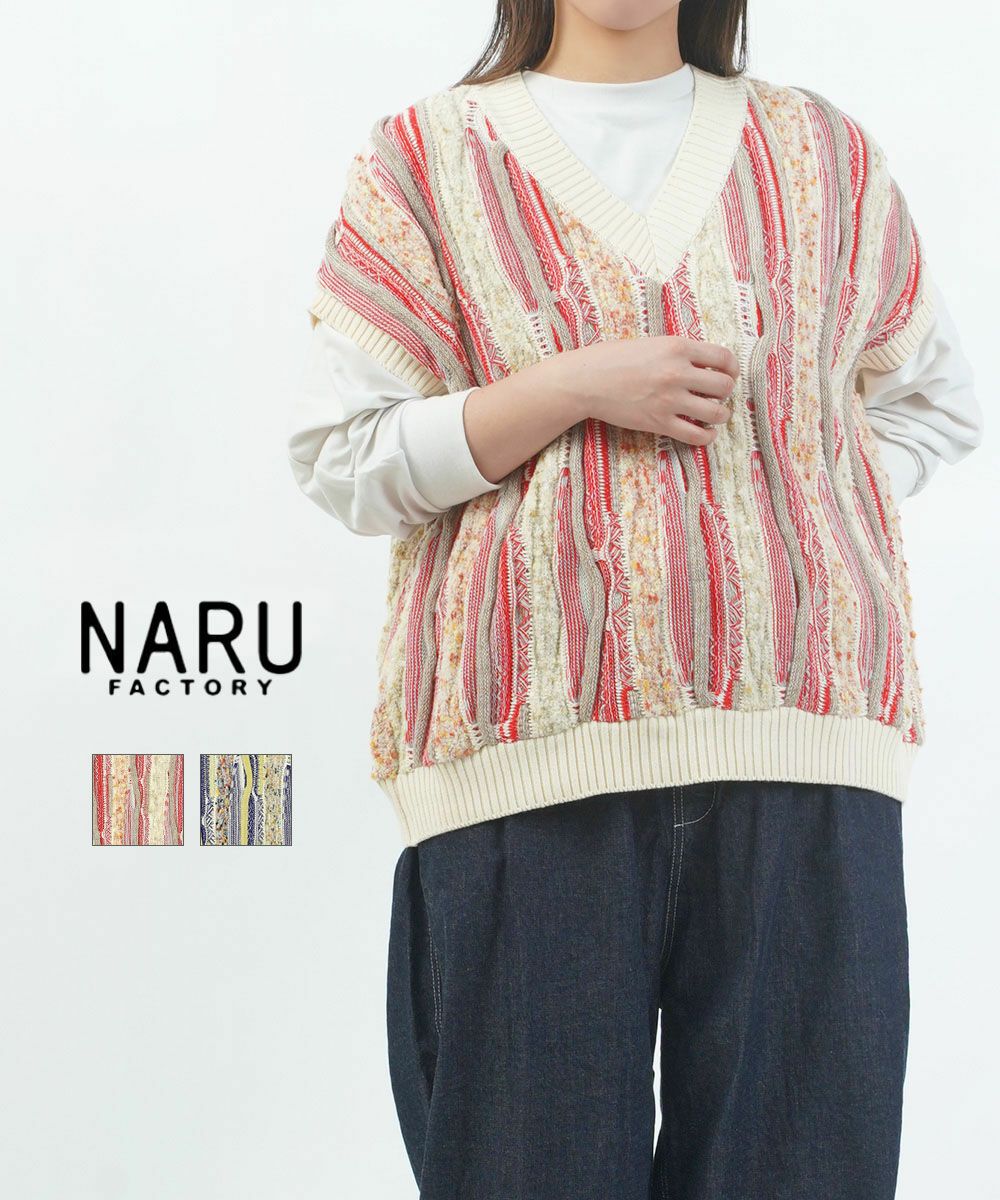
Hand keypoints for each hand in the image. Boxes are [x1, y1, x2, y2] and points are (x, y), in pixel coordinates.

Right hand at [553, 335, 738, 445]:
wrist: (585, 380)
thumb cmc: (614, 359)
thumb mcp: (652, 344)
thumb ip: (679, 352)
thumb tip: (705, 365)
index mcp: (678, 347)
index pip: (723, 358)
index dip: (732, 369)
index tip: (728, 374)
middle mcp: (677, 372)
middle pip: (724, 386)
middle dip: (726, 392)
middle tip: (717, 395)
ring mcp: (669, 399)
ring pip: (716, 413)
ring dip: (721, 415)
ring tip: (715, 415)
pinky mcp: (659, 422)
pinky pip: (696, 435)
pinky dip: (707, 437)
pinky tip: (705, 432)